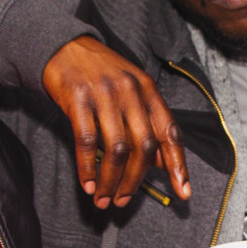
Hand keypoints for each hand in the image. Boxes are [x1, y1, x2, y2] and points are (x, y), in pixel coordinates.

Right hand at [41, 37, 189, 209]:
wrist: (63, 46)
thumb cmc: (100, 74)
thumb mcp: (131, 90)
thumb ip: (148, 122)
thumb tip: (164, 163)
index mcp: (148, 90)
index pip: (170, 132)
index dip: (178, 165)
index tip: (183, 192)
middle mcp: (130, 91)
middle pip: (143, 146)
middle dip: (136, 180)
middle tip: (124, 201)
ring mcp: (104, 94)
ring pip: (116, 149)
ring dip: (111, 180)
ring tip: (104, 199)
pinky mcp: (77, 99)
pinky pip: (87, 141)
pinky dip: (87, 168)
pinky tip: (87, 183)